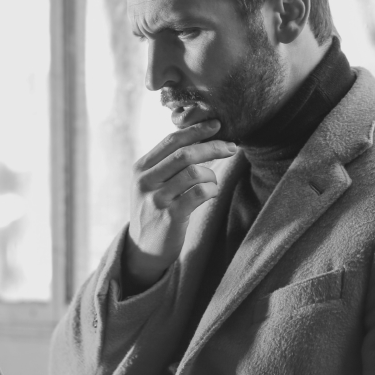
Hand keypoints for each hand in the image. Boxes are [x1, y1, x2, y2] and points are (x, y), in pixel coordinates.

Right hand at [126, 119, 236, 288]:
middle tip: (232, 147)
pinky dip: (212, 190)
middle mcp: (145, 181)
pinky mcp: (170, 216)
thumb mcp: (151, 185)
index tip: (216, 125)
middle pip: (185, 154)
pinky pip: (199, 194)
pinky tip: (211, 194)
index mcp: (141, 168)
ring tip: (213, 182)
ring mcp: (156, 199)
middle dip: (213, 147)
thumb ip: (167, 164)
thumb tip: (200, 139)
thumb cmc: (154, 211)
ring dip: (212, 175)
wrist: (142, 249)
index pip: (171, 141)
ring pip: (194, 173)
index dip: (196, 130)